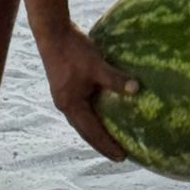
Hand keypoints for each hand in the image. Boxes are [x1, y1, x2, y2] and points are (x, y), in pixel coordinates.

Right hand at [37, 25, 138, 160]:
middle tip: (118, 155)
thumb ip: (115, 79)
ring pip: (82, 121)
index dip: (107, 145)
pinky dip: (92, 117)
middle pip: (85, 131)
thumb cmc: (74, 50)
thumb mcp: (97, 65)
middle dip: (101, 143)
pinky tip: (102, 114)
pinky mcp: (65, 88)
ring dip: (95, 132)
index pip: (92, 132)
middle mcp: (65, 105)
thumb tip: (137, 89)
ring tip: (110, 139)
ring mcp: (63, 97)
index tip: (121, 157)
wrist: (52, 33)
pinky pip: (81, 110)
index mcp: (71, 105)